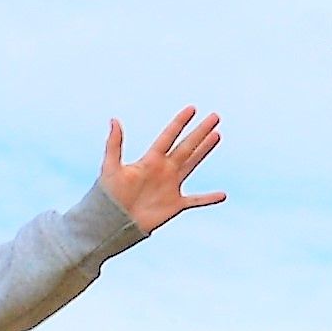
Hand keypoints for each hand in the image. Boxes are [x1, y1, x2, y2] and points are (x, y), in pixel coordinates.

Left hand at [99, 109, 226, 233]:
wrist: (113, 221)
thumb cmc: (109, 195)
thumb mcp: (111, 167)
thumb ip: (114, 144)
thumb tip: (114, 120)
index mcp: (150, 159)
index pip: (168, 136)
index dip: (180, 122)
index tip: (192, 108)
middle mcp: (164, 169)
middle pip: (186, 146)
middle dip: (200, 131)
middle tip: (215, 117)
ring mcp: (171, 186)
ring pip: (193, 163)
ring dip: (205, 150)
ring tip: (217, 135)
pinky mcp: (175, 205)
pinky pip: (196, 201)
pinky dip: (209, 199)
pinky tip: (223, 195)